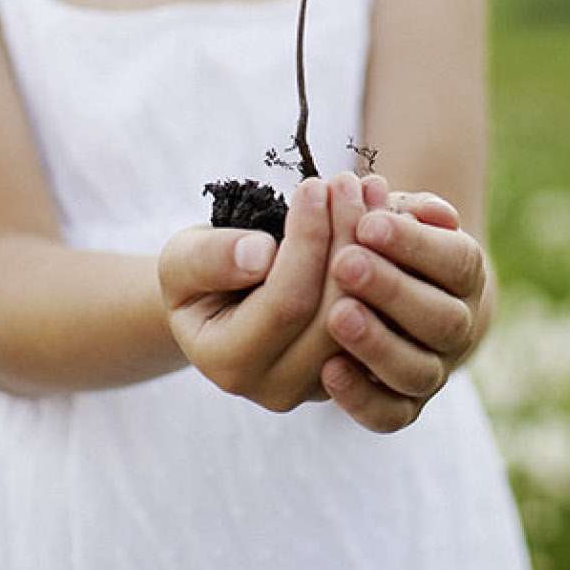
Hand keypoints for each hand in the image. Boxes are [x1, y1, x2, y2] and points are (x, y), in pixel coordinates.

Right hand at [157, 171, 368, 412]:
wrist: (219, 300)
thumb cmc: (199, 274)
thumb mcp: (181, 260)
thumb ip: (209, 259)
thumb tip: (260, 253)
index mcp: (230, 364)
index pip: (286, 303)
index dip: (306, 242)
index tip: (314, 185)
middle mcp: (277, 387)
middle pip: (333, 314)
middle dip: (345, 239)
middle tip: (348, 182)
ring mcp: (319, 385)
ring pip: (366, 318)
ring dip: (373, 248)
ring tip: (368, 190)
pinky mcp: (352, 368)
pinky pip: (381, 319)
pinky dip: (388, 265)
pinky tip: (387, 216)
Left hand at [319, 174, 486, 433]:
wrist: (396, 297)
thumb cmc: (388, 243)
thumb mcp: (399, 214)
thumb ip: (413, 210)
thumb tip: (433, 213)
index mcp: (465, 274)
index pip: (456, 261)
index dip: (414, 244)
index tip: (368, 223)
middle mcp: (458, 327)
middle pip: (442, 319)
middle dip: (392, 291)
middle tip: (345, 264)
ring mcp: (434, 371)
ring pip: (418, 371)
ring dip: (378, 344)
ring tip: (337, 315)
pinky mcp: (403, 406)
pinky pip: (389, 416)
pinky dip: (361, 398)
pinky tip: (328, 369)